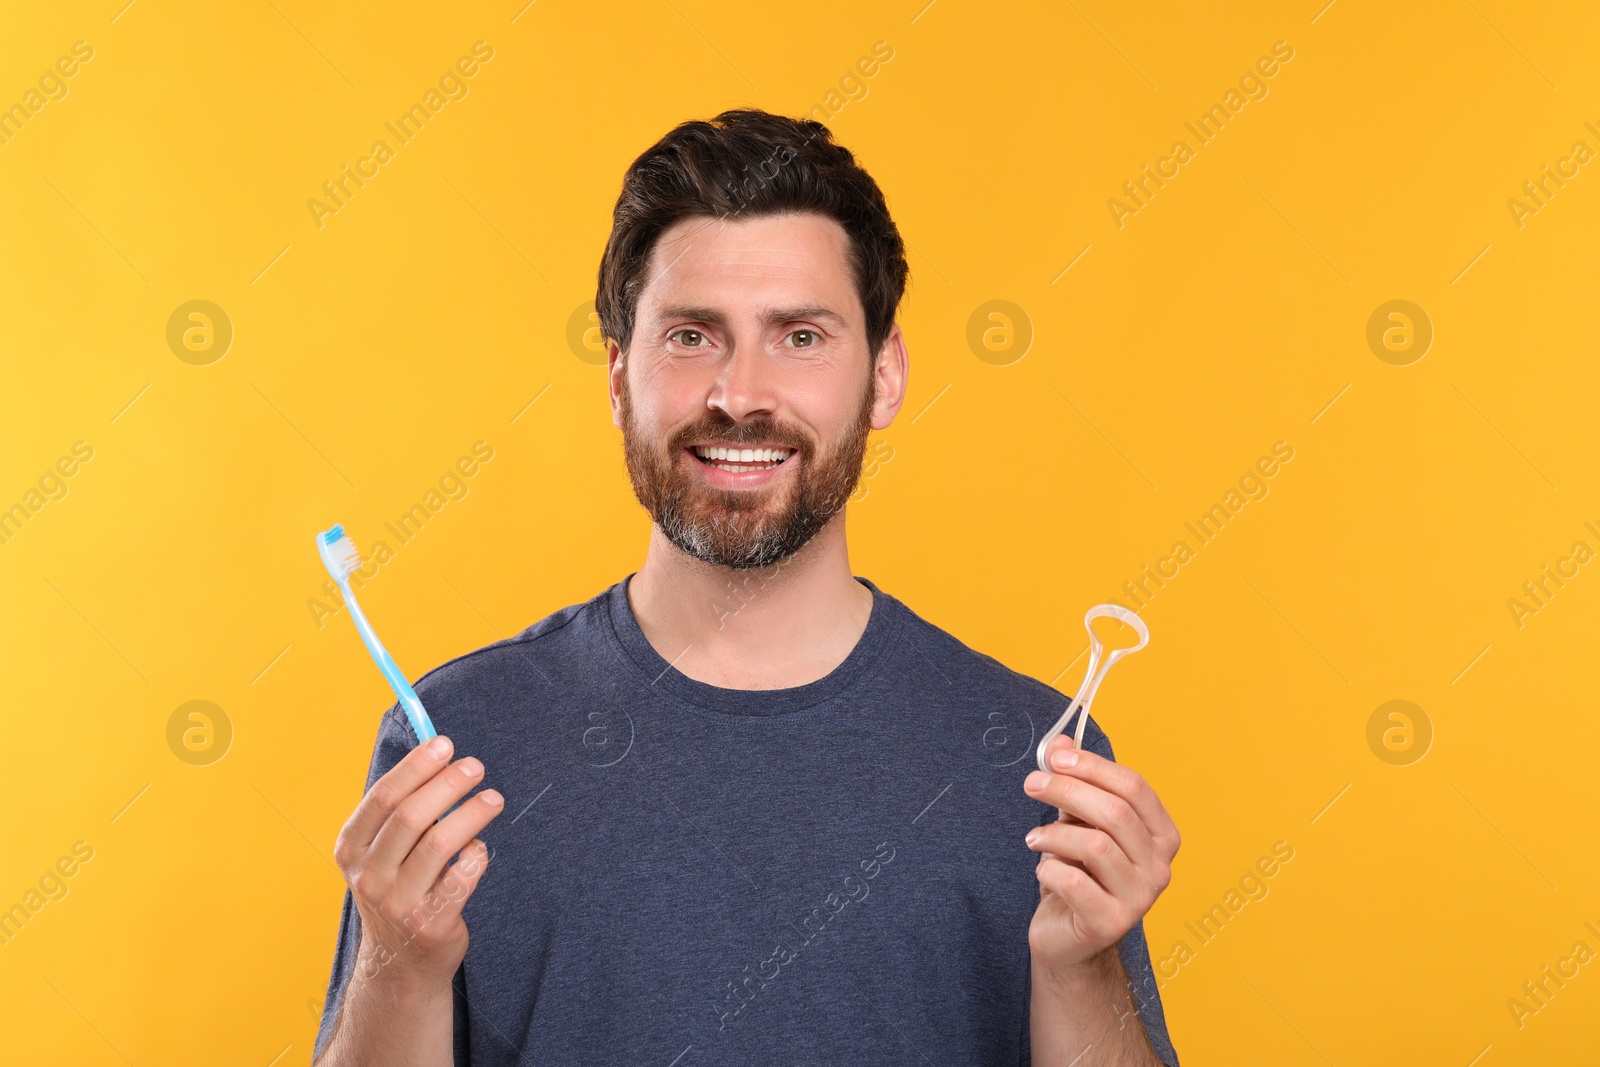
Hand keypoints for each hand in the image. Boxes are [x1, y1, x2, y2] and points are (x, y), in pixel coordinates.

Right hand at [332, 734, 504, 991]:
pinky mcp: (431, 922)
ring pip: (440, 842)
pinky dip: (477, 853)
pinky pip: (463, 875)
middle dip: (448, 784)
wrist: (400, 962)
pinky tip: (480, 846)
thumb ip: (400, 810)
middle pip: (412, 816)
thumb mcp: (381, 852)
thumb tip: (437, 753)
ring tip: (493, 798)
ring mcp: (398, 902)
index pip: (383, 798)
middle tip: (475, 767)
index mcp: (351, 849)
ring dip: (472, 812)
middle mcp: (369, 876)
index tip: (444, 744)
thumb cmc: (398, 888)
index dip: (416, 767)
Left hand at [1022, 734, 1178, 974]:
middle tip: (1031, 784)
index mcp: (1162, 836)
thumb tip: (1059, 742)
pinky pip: (1073, 880)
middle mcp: (1160, 868)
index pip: (1134, 787)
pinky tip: (1043, 870)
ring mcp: (1140, 899)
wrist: (1070, 938)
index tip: (1055, 758)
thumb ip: (1074, 782)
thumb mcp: (1077, 821)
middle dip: (1066, 790)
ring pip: (1095, 845)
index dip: (1093, 766)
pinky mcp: (1111, 923)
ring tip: (1035, 839)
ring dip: (1054, 834)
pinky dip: (1048, 868)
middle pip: (1115, 812)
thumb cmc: (1079, 873)